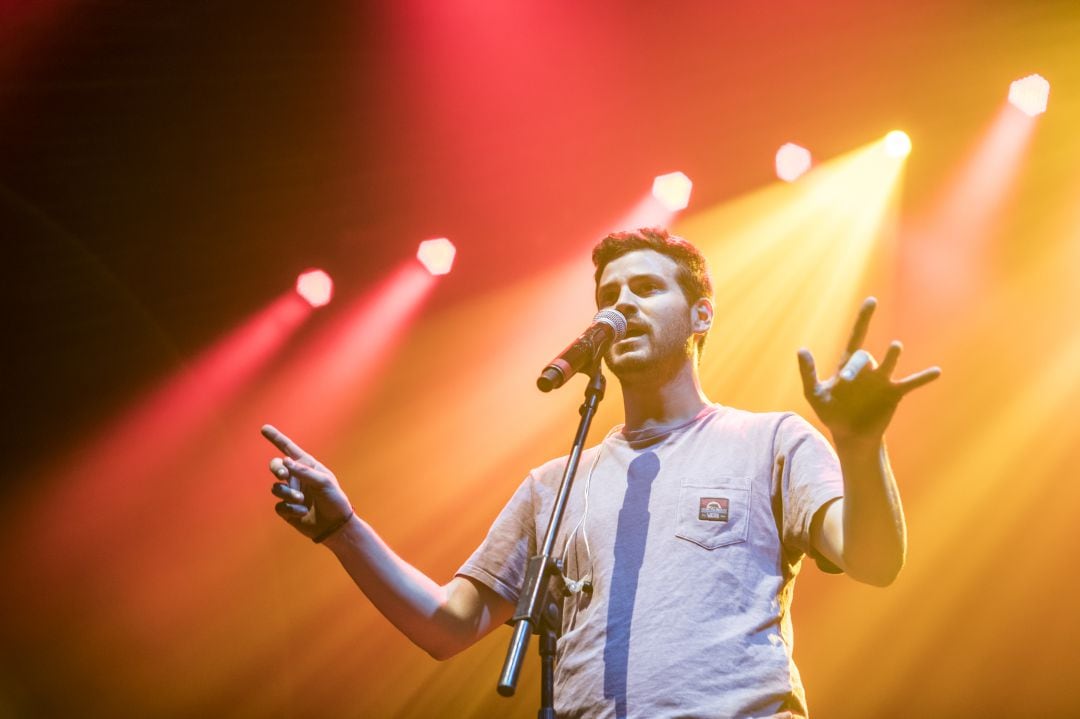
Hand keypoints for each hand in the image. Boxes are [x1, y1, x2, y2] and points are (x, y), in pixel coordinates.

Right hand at [262, 424, 353, 540]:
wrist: (335, 526)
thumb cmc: (334, 500)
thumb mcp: (324, 482)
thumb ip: (304, 471)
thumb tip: (284, 460)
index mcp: (307, 466)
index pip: (289, 449)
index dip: (276, 438)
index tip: (264, 428)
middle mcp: (297, 478)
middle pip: (276, 466)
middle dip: (276, 468)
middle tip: (283, 474)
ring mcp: (291, 493)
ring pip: (276, 488)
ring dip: (288, 494)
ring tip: (301, 500)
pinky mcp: (286, 509)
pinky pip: (279, 506)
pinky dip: (290, 509)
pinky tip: (303, 513)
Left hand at [797, 297, 940, 443]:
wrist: (849, 435)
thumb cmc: (831, 413)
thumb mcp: (814, 394)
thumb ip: (808, 373)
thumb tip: (801, 349)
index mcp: (848, 365)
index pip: (856, 336)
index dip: (863, 319)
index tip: (872, 301)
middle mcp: (867, 369)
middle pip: (863, 358)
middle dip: (856, 366)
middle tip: (845, 380)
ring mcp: (882, 381)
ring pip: (888, 363)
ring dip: (891, 356)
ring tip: (895, 347)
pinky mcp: (893, 394)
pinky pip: (911, 383)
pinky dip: (923, 378)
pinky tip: (936, 372)